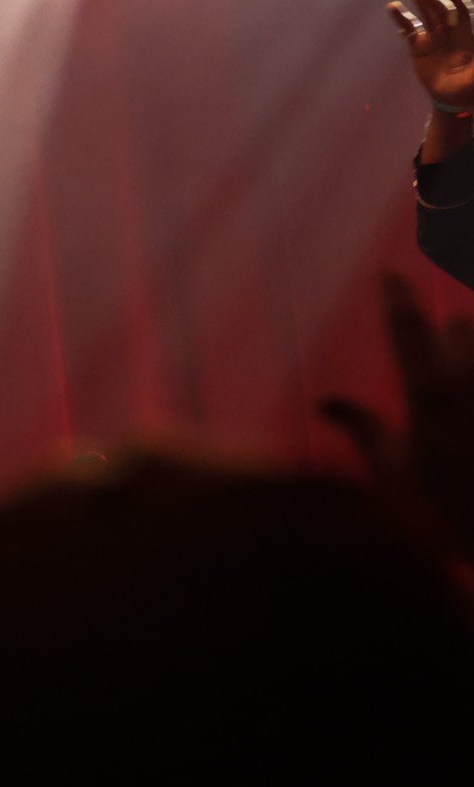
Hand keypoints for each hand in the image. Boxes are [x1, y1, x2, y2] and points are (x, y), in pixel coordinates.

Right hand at [319, 273, 473, 557]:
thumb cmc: (443, 512)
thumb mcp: (392, 474)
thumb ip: (363, 429)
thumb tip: (327, 403)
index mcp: (429, 394)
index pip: (405, 327)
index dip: (395, 295)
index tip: (390, 273)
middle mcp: (472, 379)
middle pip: (462, 329)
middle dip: (454, 337)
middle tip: (447, 349)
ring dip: (472, 357)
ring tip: (460, 382)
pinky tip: (467, 407)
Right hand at [389, 0, 473, 110]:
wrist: (452, 97)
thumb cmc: (470, 86)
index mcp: (467, 35)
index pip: (463, 13)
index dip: (457, 3)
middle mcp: (450, 32)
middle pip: (443, 11)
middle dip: (436, 1)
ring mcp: (433, 37)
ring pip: (426, 15)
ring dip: (420, 1)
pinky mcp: (418, 46)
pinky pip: (409, 29)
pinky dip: (401, 18)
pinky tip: (394, 6)